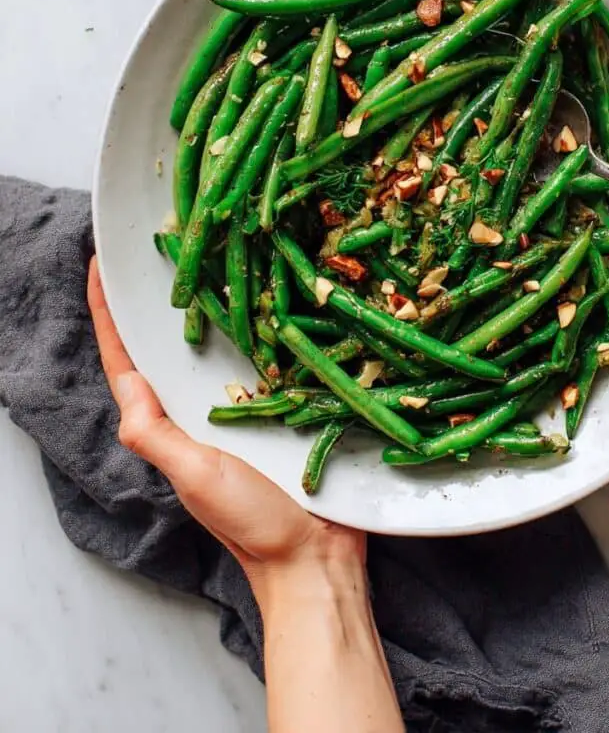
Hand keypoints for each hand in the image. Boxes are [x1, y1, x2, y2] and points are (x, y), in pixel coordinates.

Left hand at [87, 257, 364, 595]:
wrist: (317, 557)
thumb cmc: (253, 522)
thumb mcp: (195, 475)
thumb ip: (155, 432)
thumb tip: (127, 379)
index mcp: (172, 424)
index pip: (128, 362)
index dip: (109, 315)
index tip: (101, 266)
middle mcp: (202, 410)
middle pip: (171, 344)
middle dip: (160, 296)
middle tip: (165, 240)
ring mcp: (247, 406)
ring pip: (222, 344)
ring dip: (216, 300)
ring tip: (214, 249)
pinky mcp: (288, 406)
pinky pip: (273, 357)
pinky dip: (269, 324)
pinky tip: (277, 293)